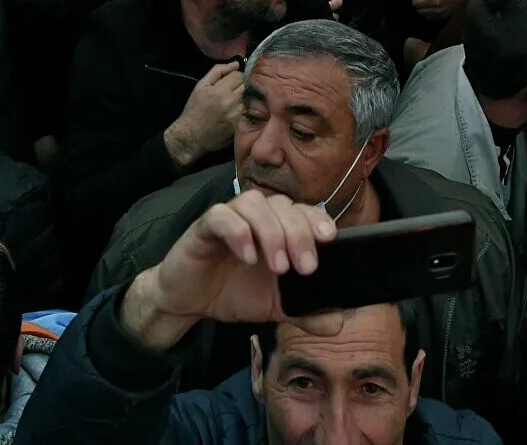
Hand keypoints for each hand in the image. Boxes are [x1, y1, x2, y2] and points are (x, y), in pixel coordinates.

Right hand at [119, 189, 339, 351]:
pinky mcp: (204, 226)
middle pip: (283, 205)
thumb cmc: (236, 293)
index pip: (302, 210)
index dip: (317, 219)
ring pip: (255, 203)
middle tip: (306, 268)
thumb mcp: (275, 307)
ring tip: (280, 267)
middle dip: (299, 234)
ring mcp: (230, 217)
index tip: (330, 239)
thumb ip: (304, 312)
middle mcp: (257, 216)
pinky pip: (221, 216)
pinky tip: (248, 257)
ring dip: (272, 231)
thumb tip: (337, 323)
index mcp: (278, 228)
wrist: (190, 301)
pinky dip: (238, 232)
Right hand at [165, 62, 243, 168]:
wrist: (191, 136)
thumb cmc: (194, 109)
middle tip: (234, 89)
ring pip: (251, 98)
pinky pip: (250, 111)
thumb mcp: (200, 86)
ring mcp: (238, 115)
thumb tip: (236, 64)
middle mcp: (232, 102)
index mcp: (221, 91)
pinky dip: (247, 108)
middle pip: (248, 85)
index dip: (236, 76)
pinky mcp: (242, 126)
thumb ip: (218, 71)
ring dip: (247, 96)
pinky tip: (238, 110)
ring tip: (236, 99)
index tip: (230, 80)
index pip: (240, 75)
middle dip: (243, 85)